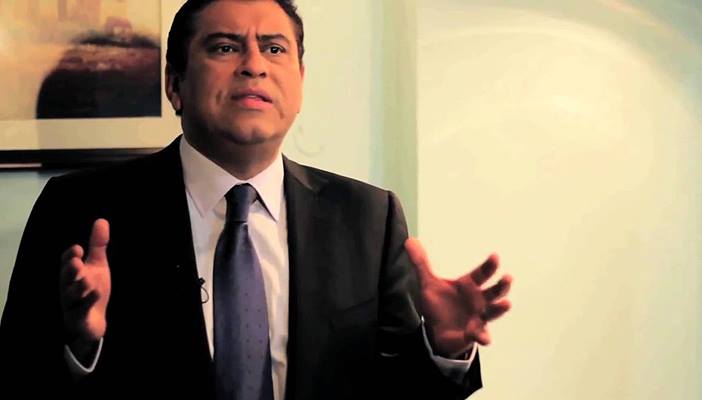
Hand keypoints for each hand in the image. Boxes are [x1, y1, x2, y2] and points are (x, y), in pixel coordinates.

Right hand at [60, 219, 111, 356]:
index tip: (79, 249)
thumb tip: (101, 220)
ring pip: (71, 296)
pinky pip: (80, 312)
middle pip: (65, 279)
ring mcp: (72, 305)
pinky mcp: (79, 319)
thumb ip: (98, 245)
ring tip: (87, 280)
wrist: (93, 322)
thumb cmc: (91, 290)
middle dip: (70, 271)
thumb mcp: (97, 266)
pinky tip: (96, 294)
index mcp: (72, 274)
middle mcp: (68, 288)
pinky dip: (87, 303)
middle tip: (77, 263)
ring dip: (78, 288)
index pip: (67, 263)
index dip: (71, 256)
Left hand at [405, 238, 511, 357]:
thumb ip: (421, 263)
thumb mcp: (429, 283)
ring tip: (506, 303)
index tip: (495, 256)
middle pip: (494, 291)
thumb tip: (410, 240)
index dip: (489, 265)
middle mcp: (479, 300)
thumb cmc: (440, 304)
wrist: (437, 330)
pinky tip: (485, 338)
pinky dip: (483, 336)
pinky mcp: (473, 333)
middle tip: (508, 277)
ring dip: (500, 308)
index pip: (482, 273)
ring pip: (493, 312)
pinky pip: (480, 334)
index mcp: (469, 285)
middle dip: (501, 285)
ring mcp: (478, 317)